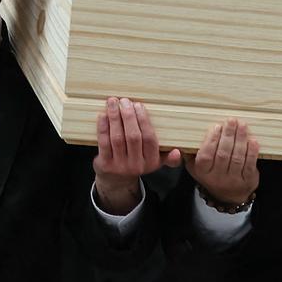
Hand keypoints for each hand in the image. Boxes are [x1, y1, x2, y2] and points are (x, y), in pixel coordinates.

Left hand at [92, 97, 180, 213]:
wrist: (117, 180)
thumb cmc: (137, 161)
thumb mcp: (155, 162)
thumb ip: (167, 156)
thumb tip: (178, 152)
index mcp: (152, 162)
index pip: (149, 139)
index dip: (143, 120)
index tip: (138, 105)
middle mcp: (137, 165)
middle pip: (133, 137)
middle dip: (128, 116)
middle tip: (125, 100)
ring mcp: (120, 166)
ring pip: (117, 138)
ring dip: (115, 117)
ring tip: (113, 102)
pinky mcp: (105, 164)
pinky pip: (104, 142)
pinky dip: (103, 127)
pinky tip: (103, 114)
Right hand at [187, 117, 259, 207]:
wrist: (227, 196)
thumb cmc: (210, 174)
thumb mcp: (194, 166)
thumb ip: (190, 152)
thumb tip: (185, 133)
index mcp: (202, 172)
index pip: (206, 155)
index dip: (212, 139)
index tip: (217, 125)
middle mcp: (217, 178)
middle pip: (223, 154)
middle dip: (228, 135)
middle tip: (231, 120)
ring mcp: (233, 181)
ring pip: (237, 158)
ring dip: (240, 140)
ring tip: (242, 125)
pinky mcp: (247, 181)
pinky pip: (249, 165)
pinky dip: (251, 152)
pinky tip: (252, 141)